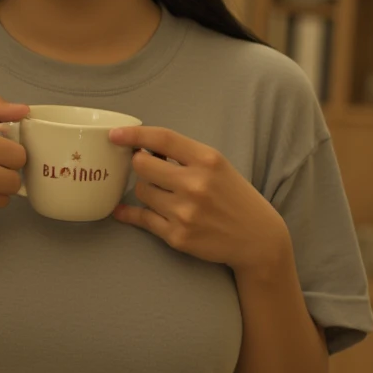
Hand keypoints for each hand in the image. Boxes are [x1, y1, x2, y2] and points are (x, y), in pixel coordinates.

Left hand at [108, 126, 286, 272]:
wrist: (257, 238)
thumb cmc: (235, 197)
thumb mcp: (218, 166)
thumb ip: (184, 156)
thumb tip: (143, 148)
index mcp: (208, 160)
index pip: (163, 138)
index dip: (134, 134)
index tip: (115, 134)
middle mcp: (195, 185)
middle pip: (142, 165)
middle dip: (140, 164)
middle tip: (150, 169)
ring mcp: (185, 212)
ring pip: (141, 191)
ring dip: (146, 189)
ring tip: (163, 193)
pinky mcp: (177, 236)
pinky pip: (142, 219)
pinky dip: (131, 214)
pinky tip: (124, 211)